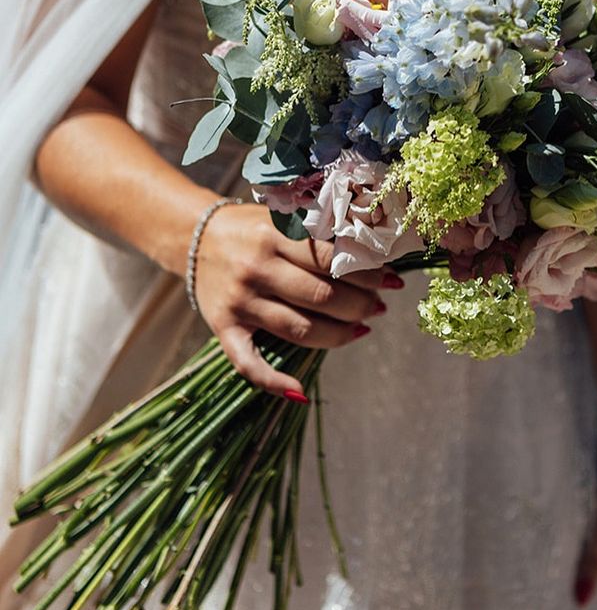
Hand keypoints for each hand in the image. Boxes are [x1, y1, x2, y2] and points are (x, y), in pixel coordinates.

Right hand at [194, 202, 400, 395]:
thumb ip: (322, 235)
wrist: (194, 236)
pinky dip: (274, 381)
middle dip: (361, 305)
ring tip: (362, 327)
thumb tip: (373, 255)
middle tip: (378, 305)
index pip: (332, 260)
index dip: (368, 273)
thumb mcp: (284, 218)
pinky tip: (299, 391)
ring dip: (340, 334)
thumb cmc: (252, 228)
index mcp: (274, 236)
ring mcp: (240, 302)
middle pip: (322, 297)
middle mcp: (256, 269)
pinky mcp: (224, 328)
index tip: (390, 279)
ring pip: (300, 330)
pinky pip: (248, 363)